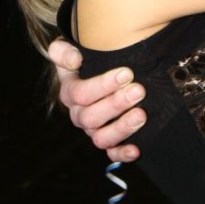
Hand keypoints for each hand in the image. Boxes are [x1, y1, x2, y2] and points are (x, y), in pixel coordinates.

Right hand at [48, 38, 145, 161]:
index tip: (127, 73)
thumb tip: (74, 60)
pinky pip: (112, 154)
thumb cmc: (85, 59)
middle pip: (91, 117)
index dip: (103, 84)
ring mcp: (94, 130)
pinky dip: (123, 154)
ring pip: (101, 138)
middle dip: (117, 104)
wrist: (97, 72)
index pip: (80, 93)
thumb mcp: (68, 49)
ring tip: (141, 115)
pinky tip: (136, 149)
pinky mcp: (109, 142)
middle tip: (139, 90)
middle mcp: (80, 115)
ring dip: (122, 128)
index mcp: (70, 93)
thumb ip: (62, 50)